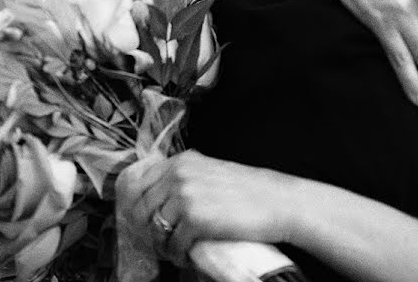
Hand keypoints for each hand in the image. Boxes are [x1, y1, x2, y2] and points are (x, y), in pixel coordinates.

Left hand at [121, 151, 296, 266]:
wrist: (280, 202)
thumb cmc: (252, 190)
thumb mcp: (213, 171)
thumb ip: (186, 176)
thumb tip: (161, 195)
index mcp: (183, 161)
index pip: (140, 184)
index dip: (138, 205)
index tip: (144, 219)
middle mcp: (180, 175)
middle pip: (142, 208)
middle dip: (147, 228)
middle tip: (159, 240)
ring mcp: (185, 196)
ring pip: (155, 228)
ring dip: (161, 243)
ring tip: (173, 249)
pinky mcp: (194, 220)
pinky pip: (172, 243)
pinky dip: (176, 253)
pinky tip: (185, 254)